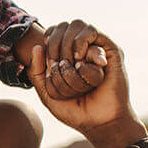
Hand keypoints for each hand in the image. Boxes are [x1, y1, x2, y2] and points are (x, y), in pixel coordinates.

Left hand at [25, 29, 146, 147]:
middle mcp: (84, 49)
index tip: (48, 58)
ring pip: (77, 26)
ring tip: (70, 63)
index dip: (48, 37)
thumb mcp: (47, 93)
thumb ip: (36, 72)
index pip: (56, 30)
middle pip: (64, 25)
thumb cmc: (74, 110)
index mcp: (70, 56)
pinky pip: (92, 32)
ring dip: (67, 44)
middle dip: (54, 43)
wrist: (98, 122)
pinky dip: (81, 41)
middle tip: (57, 63)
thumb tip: (37, 46)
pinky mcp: (111, 50)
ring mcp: (97, 48)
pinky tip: (78, 59)